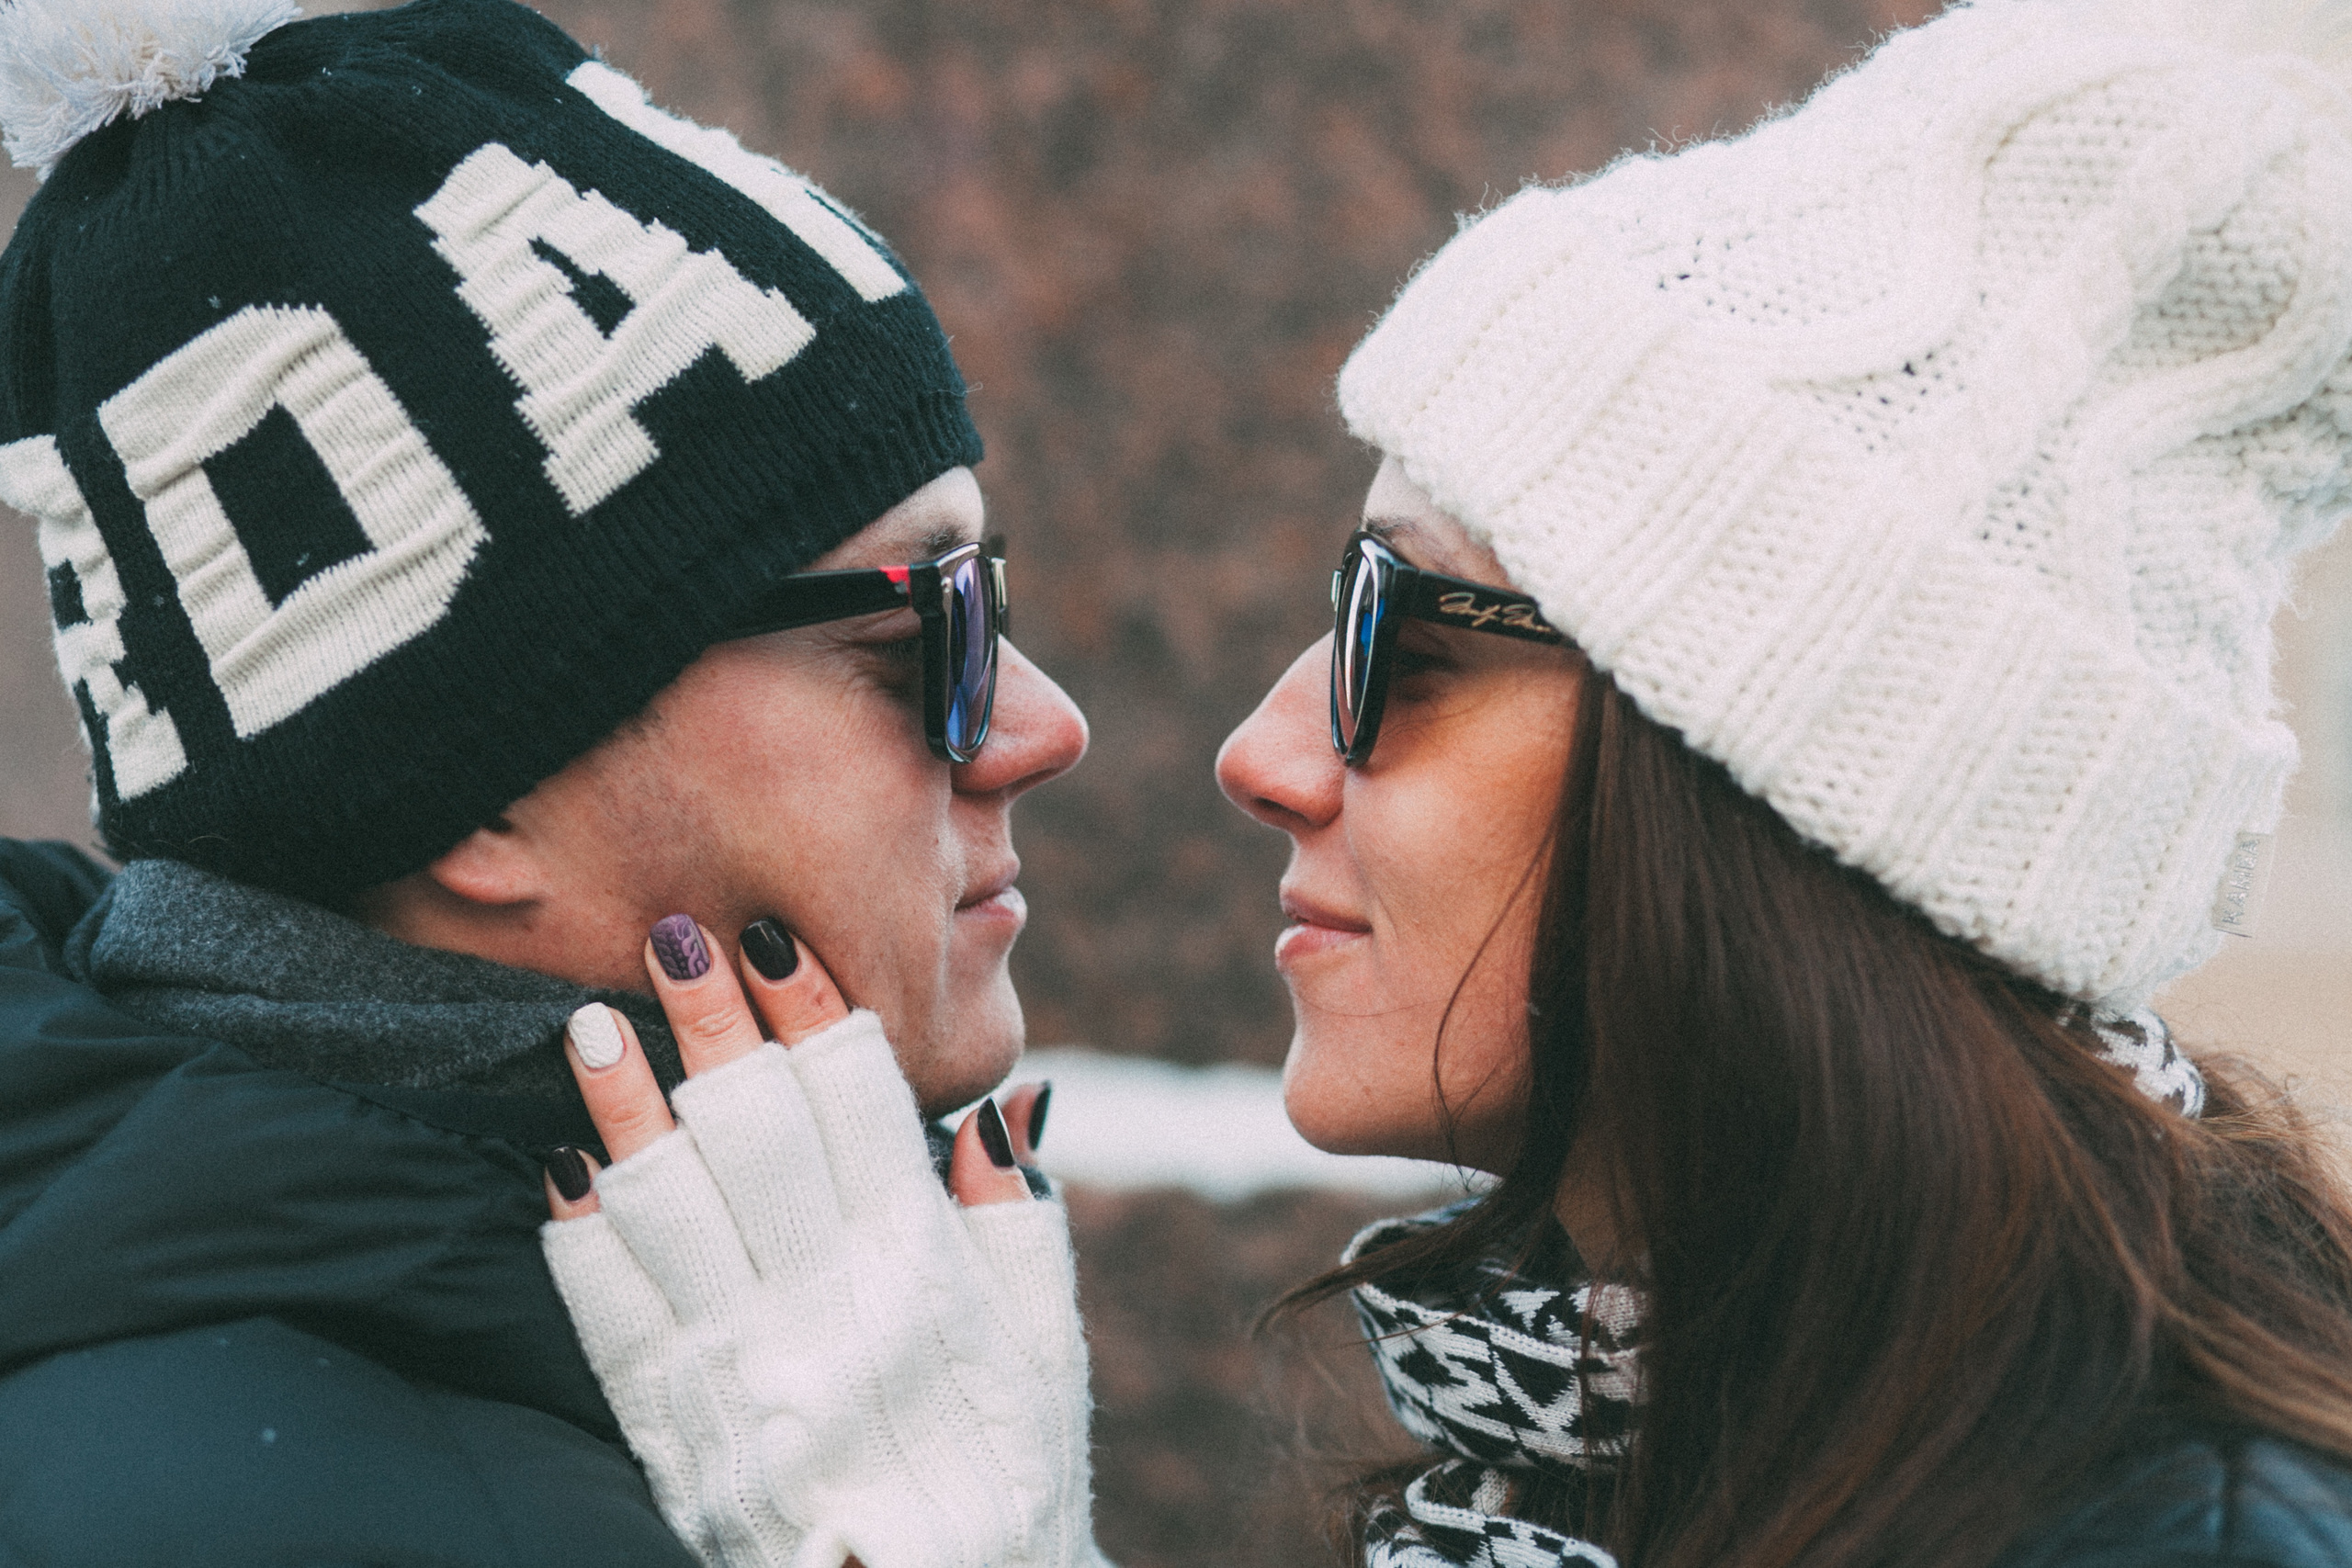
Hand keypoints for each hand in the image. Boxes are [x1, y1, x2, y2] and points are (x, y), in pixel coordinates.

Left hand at [539, 917, 1103, 1567]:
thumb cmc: (1002, 1467)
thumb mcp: (1039, 1339)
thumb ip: (1013, 1216)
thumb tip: (1002, 1100)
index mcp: (918, 1268)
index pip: (852, 1102)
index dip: (809, 1013)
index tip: (771, 940)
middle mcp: (822, 1302)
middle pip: (751, 1126)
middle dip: (708, 1022)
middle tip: (670, 934)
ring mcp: (738, 1362)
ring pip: (664, 1200)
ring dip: (622, 1104)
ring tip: (584, 1022)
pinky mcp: (673, 1422)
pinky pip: (608, 1310)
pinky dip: (581, 1229)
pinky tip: (561, 1161)